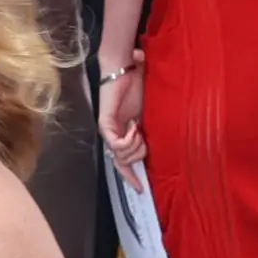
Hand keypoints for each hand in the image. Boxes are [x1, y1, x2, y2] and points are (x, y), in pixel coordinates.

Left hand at [97, 57, 145, 171]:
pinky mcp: (105, 125)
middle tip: (142, 135)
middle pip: (125, 162)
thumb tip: (152, 147)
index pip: (124, 163)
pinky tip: (134, 127)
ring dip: (136, 146)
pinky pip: (118, 146)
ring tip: (138, 128)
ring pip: (123, 156)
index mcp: (123, 134)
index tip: (141, 188)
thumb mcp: (147, 114)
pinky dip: (129, 140)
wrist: (126, 69)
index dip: (131, 176)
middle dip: (139, 154)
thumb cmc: (137, 86)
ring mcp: (108, 131)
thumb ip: (148, 131)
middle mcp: (113, 136)